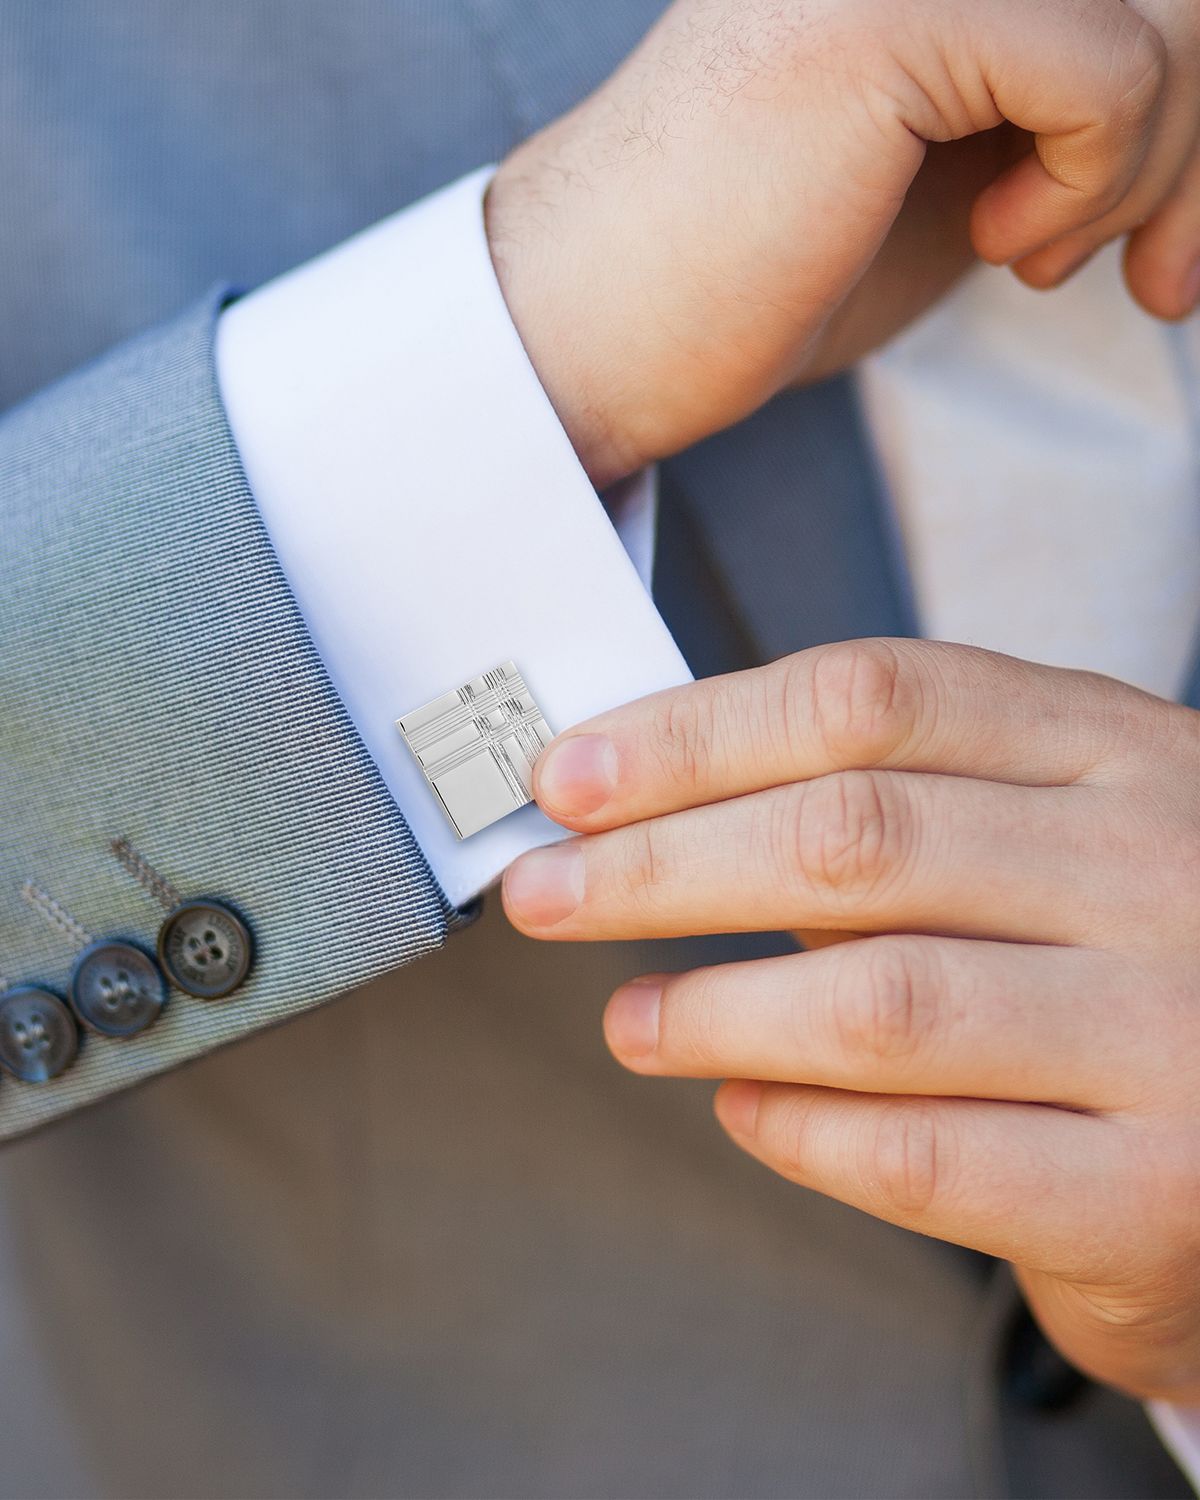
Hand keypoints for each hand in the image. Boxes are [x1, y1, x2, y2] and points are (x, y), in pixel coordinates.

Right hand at [486, 0, 1199, 486]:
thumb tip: (1195, 102)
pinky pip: (1108, 75)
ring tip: (1040, 258)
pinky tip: (999, 243)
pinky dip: (1089, 188)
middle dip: (1195, 149)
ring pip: (1169, 17)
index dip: (1190, 106)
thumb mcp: (953, 168)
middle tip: (1163, 280)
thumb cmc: (751, 269)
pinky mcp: (886, 11)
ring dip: (1149, 174)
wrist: (593, 328)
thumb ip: (1054, 101)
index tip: (1168, 243)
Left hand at [502, 640, 1199, 1402]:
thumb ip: (901, 806)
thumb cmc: (1136, 954)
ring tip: (633, 1019)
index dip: (695, 734)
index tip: (574, 777)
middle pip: (852, 835)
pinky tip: (743, 1106)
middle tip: (548, 893)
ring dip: (713, 1009)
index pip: (871, 698)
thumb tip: (656, 809)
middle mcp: (1160, 868)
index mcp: (1119, 748)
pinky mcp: (1154, 1191)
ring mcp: (1173, 1032)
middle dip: (660, 865)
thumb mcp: (1062, 826)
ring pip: (879, 1001)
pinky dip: (799, 1130)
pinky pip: (924, 1158)